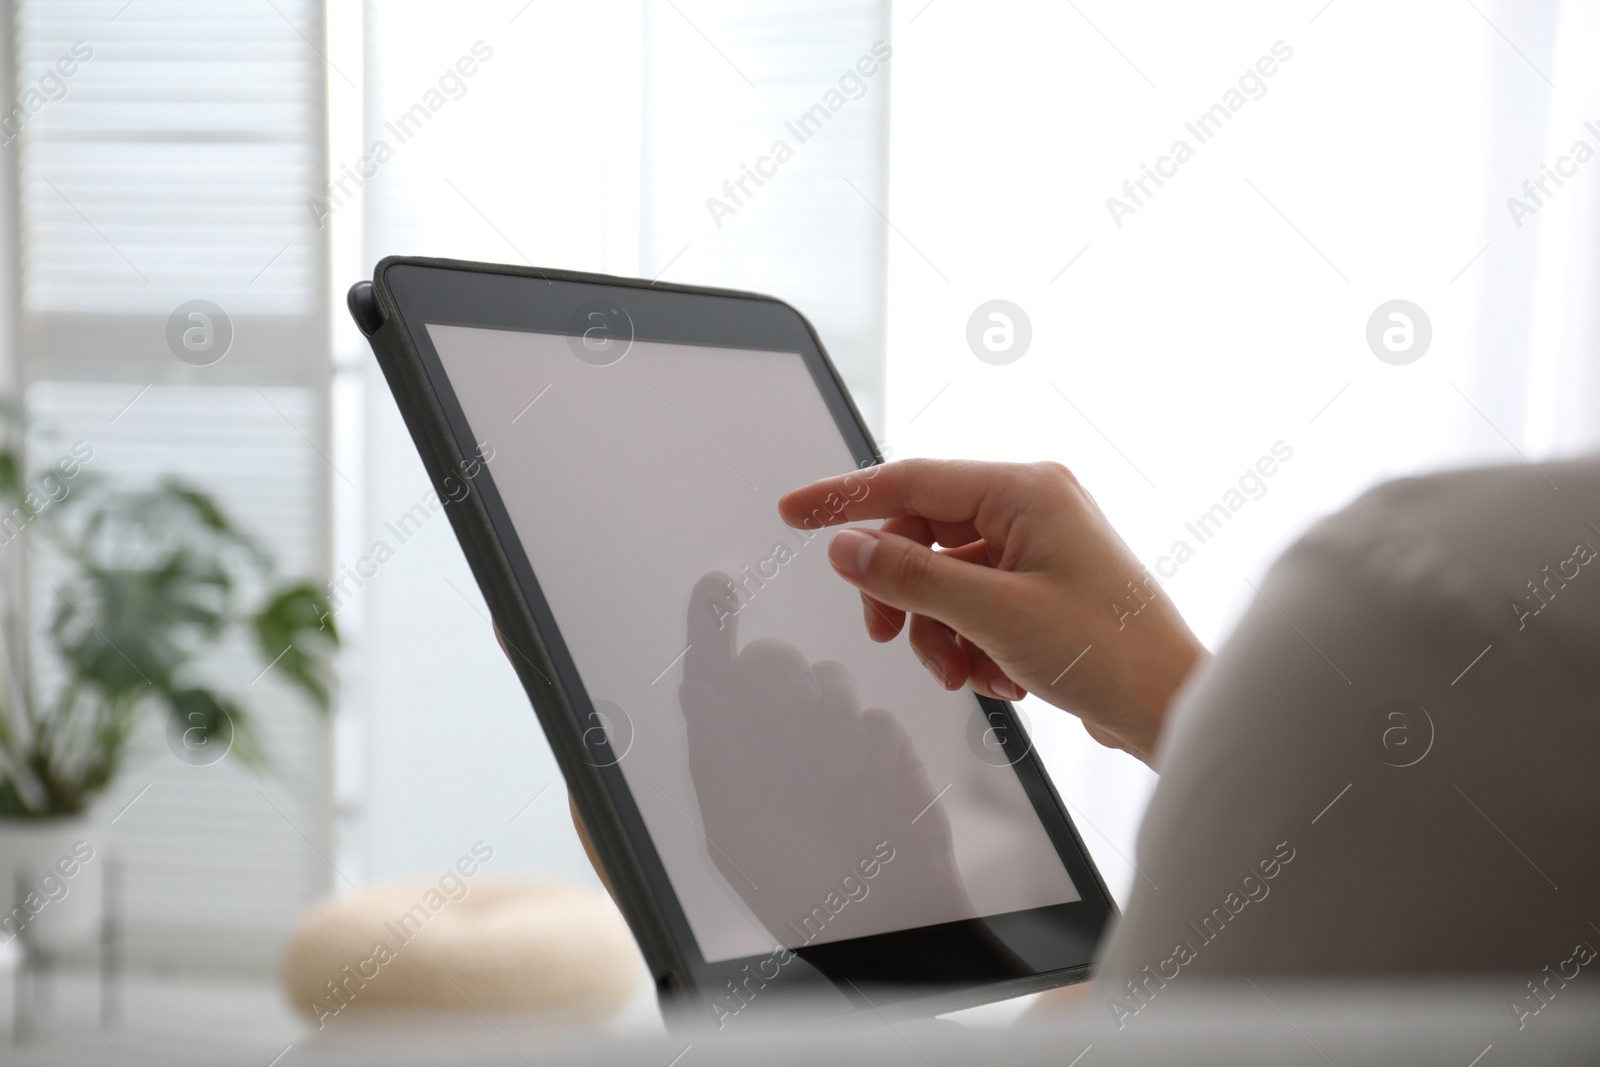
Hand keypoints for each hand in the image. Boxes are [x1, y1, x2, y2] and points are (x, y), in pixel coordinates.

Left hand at [677, 572, 975, 945]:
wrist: (882, 925)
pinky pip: (873, 722)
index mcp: (731, 754)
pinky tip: (869, 803)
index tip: (715, 586)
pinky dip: (869, 762)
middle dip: (780, 689)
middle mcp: (778, 738)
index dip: (711, 625)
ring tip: (833, 793)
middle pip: (775, 664)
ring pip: (827, 683)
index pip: (714, 674)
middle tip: (790, 740)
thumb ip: (718, 749)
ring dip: (828, 735)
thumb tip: (696, 686)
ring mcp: (834, 741)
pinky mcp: (883, 750)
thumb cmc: (798, 890)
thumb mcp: (736, 826)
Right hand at [778, 459, 1206, 765]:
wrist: (1174, 706)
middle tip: (890, 637)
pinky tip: (999, 676)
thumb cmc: (1111, 654)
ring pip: (944, 576)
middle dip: (906, 595)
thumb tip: (847, 547)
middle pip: (922, 535)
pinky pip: (973, 602)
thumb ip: (911, 576)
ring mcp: (1037, 546)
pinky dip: (970, 642)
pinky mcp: (1041, 585)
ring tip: (965, 674)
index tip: (793, 513)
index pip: (909, 481)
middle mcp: (1031, 507)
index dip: (844, 500)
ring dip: (940, 631)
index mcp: (1025, 490)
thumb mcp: (993, 615)